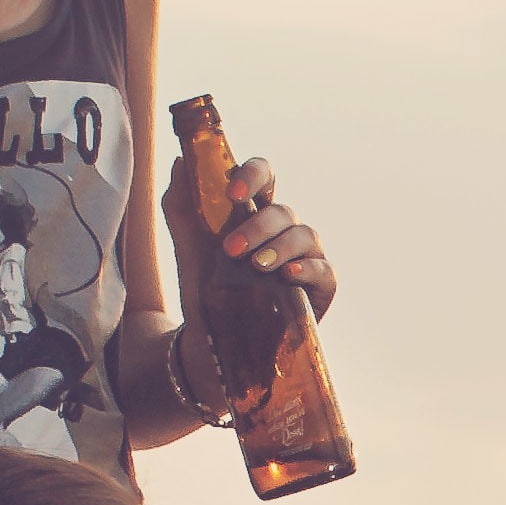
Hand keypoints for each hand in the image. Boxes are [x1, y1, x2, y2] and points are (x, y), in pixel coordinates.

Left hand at [172, 153, 336, 325]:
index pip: (264, 178)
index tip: (232, 194)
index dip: (253, 177)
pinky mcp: (320, 288)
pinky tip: (288, 275)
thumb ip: (182, 206)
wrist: (214, 341)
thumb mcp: (188, 248)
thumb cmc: (207, 289)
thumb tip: (182, 163)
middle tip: (230, 250)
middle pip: (283, 211)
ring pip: (306, 235)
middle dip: (258, 226)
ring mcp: (305, 258)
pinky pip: (323, 270)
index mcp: (254, 213)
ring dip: (279, 246)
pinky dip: (307, 269)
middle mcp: (283, 231)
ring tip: (256, 266)